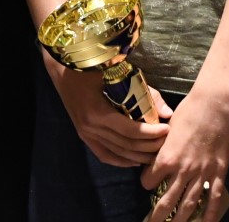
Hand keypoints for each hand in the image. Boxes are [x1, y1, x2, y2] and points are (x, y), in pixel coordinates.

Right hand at [53, 63, 169, 167]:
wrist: (61, 69)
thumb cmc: (91, 66)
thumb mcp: (118, 73)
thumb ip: (144, 92)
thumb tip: (167, 112)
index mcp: (98, 113)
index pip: (130, 131)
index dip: (150, 134)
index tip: (167, 129)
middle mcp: (91, 128)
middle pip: (125, 145)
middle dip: (149, 146)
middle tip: (166, 142)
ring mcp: (85, 133)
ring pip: (116, 153)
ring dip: (137, 156)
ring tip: (156, 154)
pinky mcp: (83, 135)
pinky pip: (103, 154)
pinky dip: (120, 160)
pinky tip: (134, 162)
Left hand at [142, 85, 228, 221]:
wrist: (214, 104)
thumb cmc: (189, 111)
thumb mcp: (168, 129)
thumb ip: (163, 147)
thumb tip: (159, 155)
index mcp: (166, 158)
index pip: (149, 181)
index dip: (146, 182)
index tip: (148, 181)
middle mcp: (182, 170)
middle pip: (167, 201)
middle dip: (158, 216)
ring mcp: (202, 173)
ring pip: (189, 204)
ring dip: (180, 220)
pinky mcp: (219, 172)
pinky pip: (214, 197)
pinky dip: (210, 214)